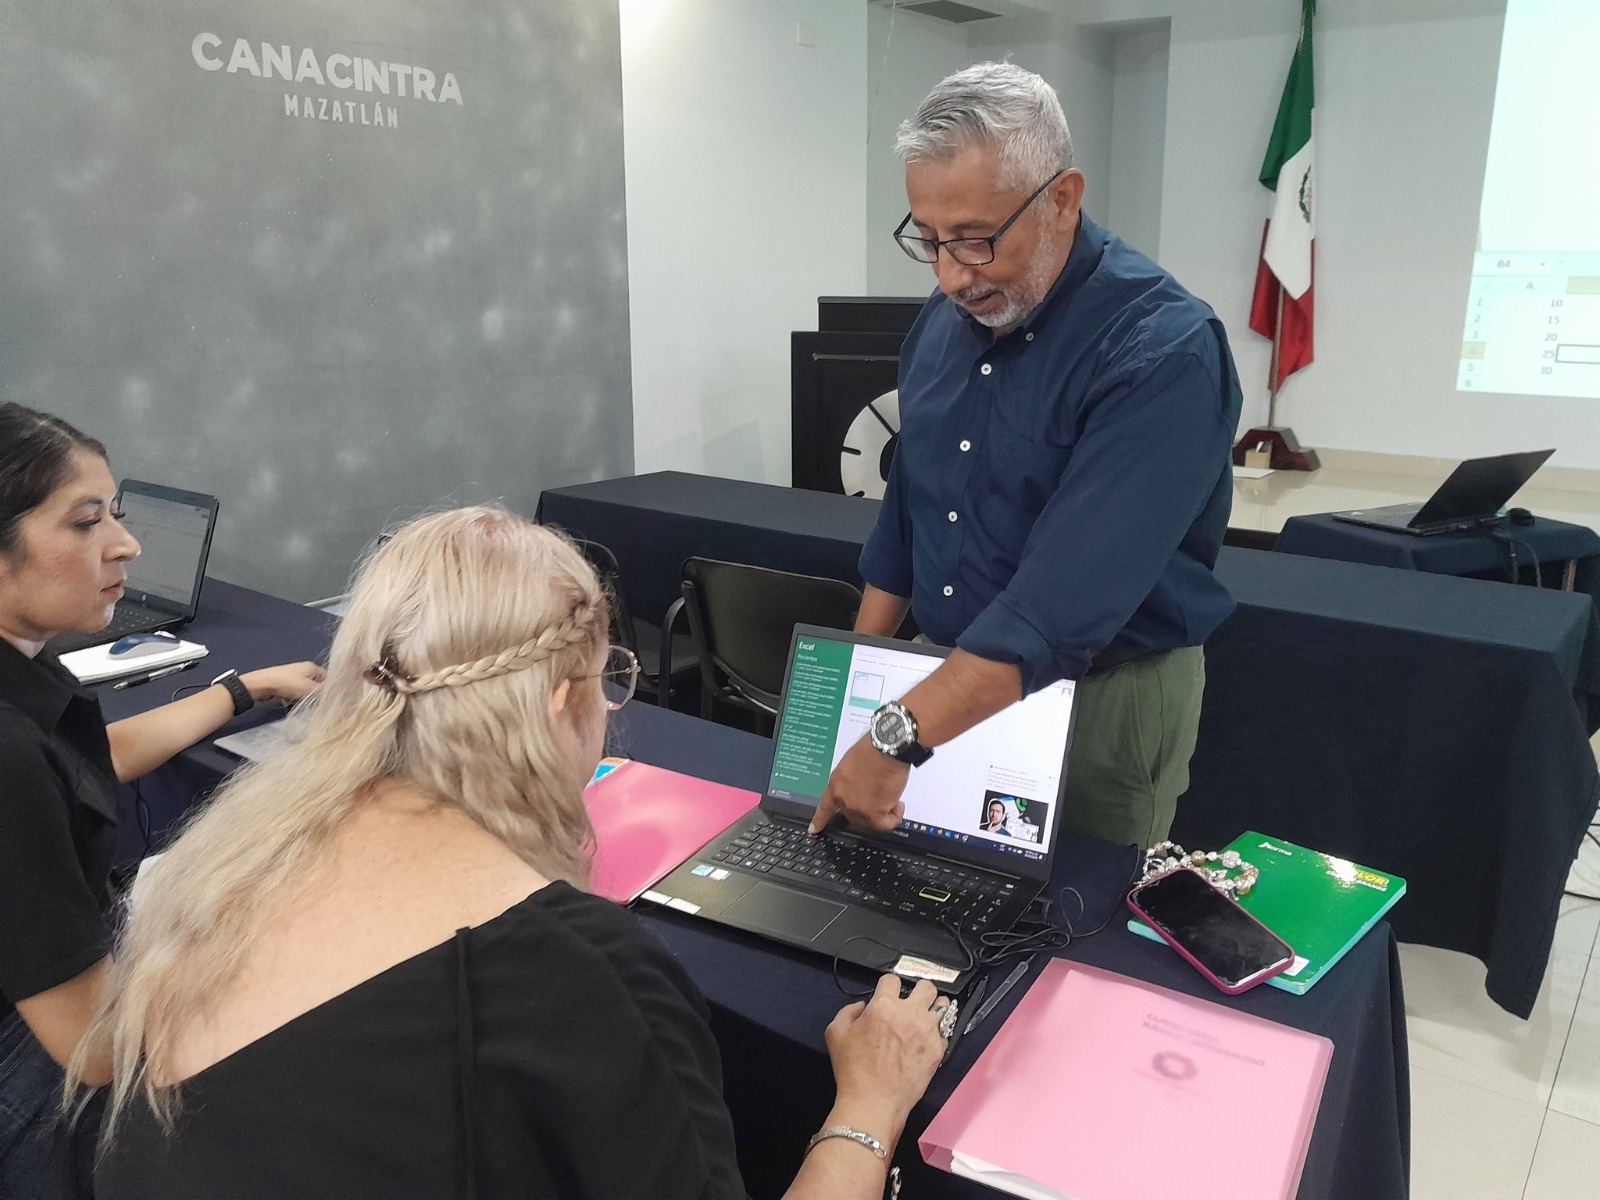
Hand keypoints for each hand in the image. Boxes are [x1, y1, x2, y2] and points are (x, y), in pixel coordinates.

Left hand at [240, 662, 324, 703]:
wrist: (261, 684)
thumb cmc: (287, 684)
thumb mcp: (309, 689)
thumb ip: (324, 692)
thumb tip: (336, 696)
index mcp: (313, 667)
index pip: (329, 679)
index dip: (330, 691)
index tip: (329, 702)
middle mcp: (305, 669)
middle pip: (318, 685)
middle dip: (316, 695)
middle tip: (315, 704)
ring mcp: (294, 675)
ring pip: (307, 689)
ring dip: (305, 697)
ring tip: (301, 703)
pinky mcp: (286, 682)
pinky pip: (297, 691)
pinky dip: (296, 697)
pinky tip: (292, 701)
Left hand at [809, 736, 908, 832]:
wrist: (886, 748)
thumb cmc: (874, 749)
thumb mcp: (852, 763)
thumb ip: (852, 780)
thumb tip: (862, 788)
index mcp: (836, 784)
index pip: (825, 807)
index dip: (819, 820)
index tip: (813, 829)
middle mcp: (843, 798)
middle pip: (853, 816)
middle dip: (869, 810)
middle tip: (881, 799)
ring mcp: (856, 807)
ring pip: (870, 821)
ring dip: (884, 812)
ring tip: (892, 796)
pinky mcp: (873, 813)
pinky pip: (885, 824)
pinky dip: (894, 817)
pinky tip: (898, 805)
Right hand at [824, 975, 946, 1137]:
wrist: (874, 1102)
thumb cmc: (854, 1071)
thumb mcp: (835, 1034)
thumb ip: (848, 1011)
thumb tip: (862, 1007)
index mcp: (883, 1006)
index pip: (892, 979)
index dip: (888, 986)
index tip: (888, 994)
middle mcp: (909, 1014)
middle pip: (926, 986)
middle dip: (919, 991)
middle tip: (913, 1002)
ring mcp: (927, 1031)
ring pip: (942, 1005)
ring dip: (933, 1008)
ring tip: (926, 1017)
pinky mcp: (938, 1049)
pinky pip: (945, 1032)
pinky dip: (937, 1033)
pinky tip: (926, 1041)